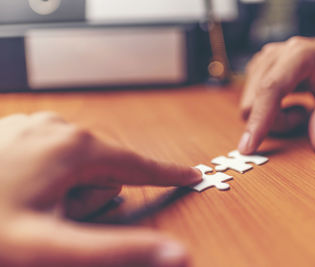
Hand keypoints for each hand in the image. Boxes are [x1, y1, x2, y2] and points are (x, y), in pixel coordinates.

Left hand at [0, 112, 201, 266]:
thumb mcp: (51, 248)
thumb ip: (119, 251)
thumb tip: (179, 256)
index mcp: (75, 147)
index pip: (139, 163)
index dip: (168, 173)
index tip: (192, 173)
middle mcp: (58, 127)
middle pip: (103, 168)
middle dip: (92, 198)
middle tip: (55, 218)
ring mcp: (34, 126)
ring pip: (77, 163)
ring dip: (69, 191)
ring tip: (33, 208)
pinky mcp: (17, 132)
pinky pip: (53, 156)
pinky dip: (50, 179)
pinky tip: (21, 194)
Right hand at [238, 28, 314, 152]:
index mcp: (297, 55)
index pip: (270, 89)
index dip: (258, 119)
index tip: (248, 147)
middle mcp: (273, 55)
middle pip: (254, 103)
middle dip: (276, 122)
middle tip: (304, 115)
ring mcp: (261, 61)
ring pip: (249, 106)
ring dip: (272, 118)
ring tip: (298, 107)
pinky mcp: (255, 69)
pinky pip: (251, 102)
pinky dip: (267, 112)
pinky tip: (287, 102)